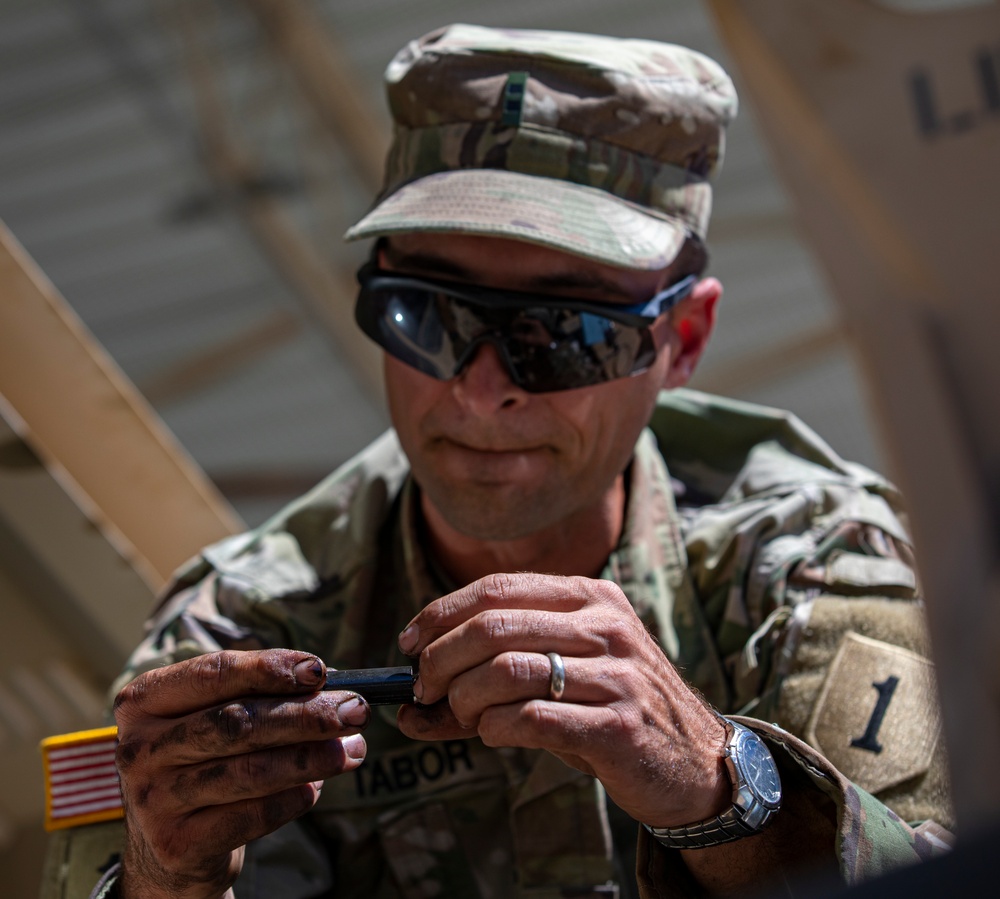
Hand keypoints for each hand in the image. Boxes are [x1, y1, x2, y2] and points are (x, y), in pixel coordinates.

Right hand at [112, 649, 368, 898]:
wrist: (168, 846)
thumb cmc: (203, 762)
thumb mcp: (213, 719)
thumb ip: (260, 697)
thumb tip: (331, 687)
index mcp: (145, 701)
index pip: (214, 672)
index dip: (270, 668)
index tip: (318, 670)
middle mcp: (140, 748)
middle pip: (237, 721)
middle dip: (305, 714)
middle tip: (354, 711)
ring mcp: (154, 799)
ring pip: (249, 770)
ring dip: (312, 757)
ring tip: (354, 749)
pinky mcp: (177, 844)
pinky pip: (250, 816)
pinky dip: (292, 799)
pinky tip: (317, 788)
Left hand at [395, 573, 729, 828]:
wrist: (695, 761)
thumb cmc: (612, 710)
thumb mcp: (563, 676)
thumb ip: (490, 682)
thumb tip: (407, 710)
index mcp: (590, 597)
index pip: (497, 589)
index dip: (441, 613)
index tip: (409, 642)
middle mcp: (605, 626)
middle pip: (493, 627)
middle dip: (440, 660)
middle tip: (425, 690)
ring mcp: (616, 673)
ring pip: (506, 671)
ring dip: (464, 699)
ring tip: (463, 716)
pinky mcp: (619, 724)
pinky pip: (532, 718)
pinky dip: (495, 728)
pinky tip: (495, 734)